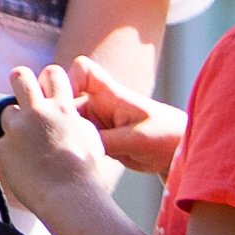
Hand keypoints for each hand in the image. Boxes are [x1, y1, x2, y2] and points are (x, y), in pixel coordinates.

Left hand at [0, 66, 117, 213]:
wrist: (68, 196)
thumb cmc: (84, 172)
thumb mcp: (89, 136)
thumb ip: (73, 119)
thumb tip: (67, 115)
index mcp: (62, 108)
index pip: (53, 73)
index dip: (48, 77)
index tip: (46, 84)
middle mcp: (37, 112)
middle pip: (20, 77)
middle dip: (19, 78)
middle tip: (20, 85)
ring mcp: (17, 129)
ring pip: (8, 112)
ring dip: (15, 123)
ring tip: (28, 142)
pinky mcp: (3, 147)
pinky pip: (3, 143)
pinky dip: (10, 151)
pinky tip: (24, 164)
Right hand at [63, 55, 184, 172]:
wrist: (177, 154)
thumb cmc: (166, 135)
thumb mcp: (136, 139)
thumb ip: (105, 141)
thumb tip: (73, 146)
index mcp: (110, 95)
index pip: (82, 70)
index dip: (69, 80)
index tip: (66, 103)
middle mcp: (97, 106)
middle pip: (63, 101)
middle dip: (57, 118)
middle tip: (61, 140)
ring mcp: (95, 124)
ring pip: (65, 124)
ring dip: (63, 137)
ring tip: (72, 156)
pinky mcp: (95, 141)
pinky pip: (74, 142)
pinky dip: (70, 150)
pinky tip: (75, 164)